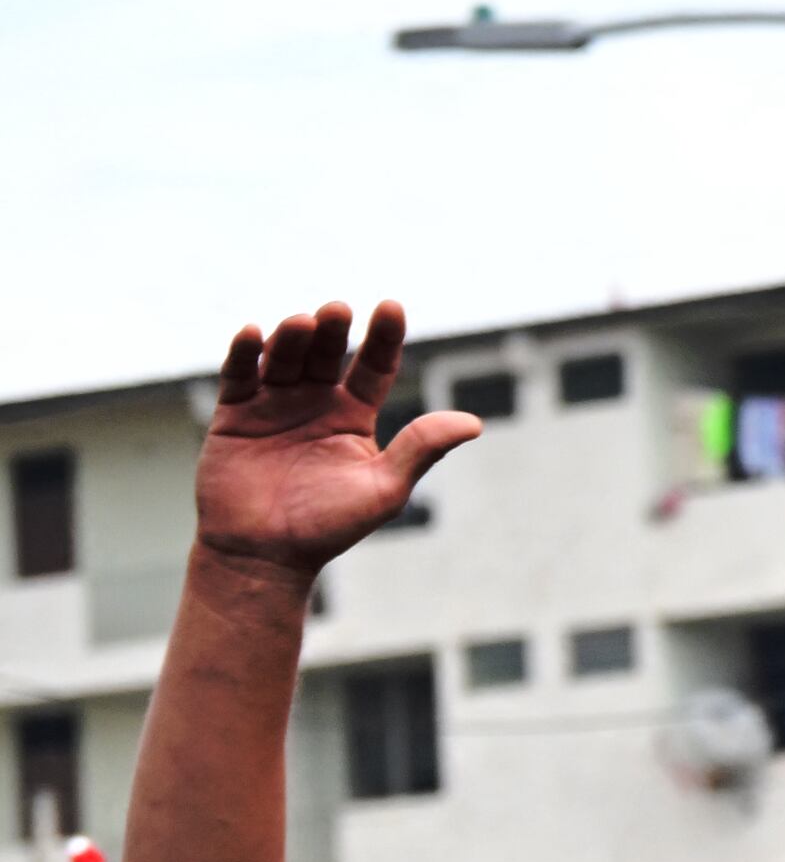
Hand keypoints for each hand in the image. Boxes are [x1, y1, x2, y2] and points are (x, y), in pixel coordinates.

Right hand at [196, 304, 476, 579]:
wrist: (264, 555)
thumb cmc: (328, 527)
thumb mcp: (384, 488)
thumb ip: (421, 450)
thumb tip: (473, 423)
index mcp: (354, 415)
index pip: (374, 365)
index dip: (383, 336)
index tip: (390, 306)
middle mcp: (315, 403)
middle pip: (326, 354)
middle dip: (332, 330)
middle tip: (337, 311)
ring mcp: (273, 406)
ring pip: (285, 358)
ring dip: (292, 337)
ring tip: (301, 323)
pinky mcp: (233, 416)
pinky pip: (238, 377)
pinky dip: (244, 354)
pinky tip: (253, 334)